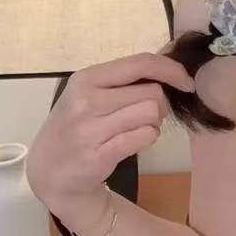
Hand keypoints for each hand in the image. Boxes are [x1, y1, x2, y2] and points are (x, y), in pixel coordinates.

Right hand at [25, 50, 195, 220]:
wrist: (48, 172)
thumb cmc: (77, 125)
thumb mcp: (90, 93)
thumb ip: (125, 79)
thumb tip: (170, 64)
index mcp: (86, 78)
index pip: (141, 63)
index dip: (171, 70)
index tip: (186, 82)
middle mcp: (86, 101)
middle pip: (152, 92)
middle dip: (161, 104)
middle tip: (149, 114)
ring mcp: (90, 129)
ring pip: (152, 114)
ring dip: (155, 122)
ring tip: (138, 128)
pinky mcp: (99, 155)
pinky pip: (145, 136)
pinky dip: (148, 138)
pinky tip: (133, 141)